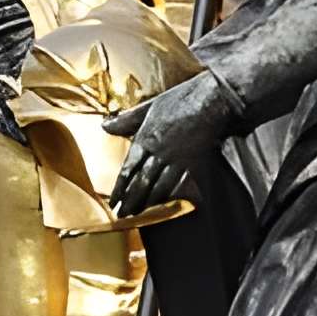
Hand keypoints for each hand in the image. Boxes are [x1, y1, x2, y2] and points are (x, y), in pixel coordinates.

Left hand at [104, 71, 233, 220]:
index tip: (114, 201)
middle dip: (131, 201)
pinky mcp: (193, 163)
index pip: (128, 170)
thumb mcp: (149, 106)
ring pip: (158, 187)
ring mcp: (176, 159)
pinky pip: (178, 184)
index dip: (120, 188)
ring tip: (140, 214)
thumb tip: (105, 126)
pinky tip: (164, 203)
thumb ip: (127, 119)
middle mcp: (159, 152)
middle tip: (123, 215)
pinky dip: (169, 196)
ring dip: (147, 203)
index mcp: (145, 138)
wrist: (212, 101)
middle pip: (141, 183)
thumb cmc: (180, 100)